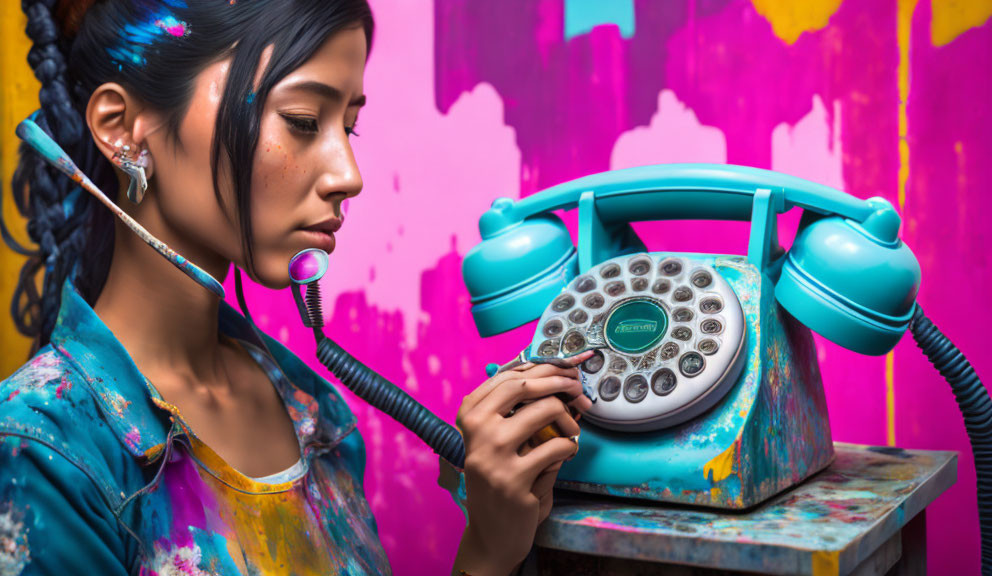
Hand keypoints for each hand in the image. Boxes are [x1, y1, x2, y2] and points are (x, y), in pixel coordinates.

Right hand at [452, 350, 593, 575]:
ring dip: (569, 420)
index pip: (507, 376)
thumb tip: (556, 375)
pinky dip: (570, 448)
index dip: (542, 366)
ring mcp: (492, 455)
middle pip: (524, 385)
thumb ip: (515, 410)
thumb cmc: (502, 478)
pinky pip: (557, 447)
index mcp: (469, 416)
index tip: (565, 369)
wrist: (493, 533)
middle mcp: (476, 431)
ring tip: (572, 433)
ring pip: (545, 411)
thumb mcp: (497, 441)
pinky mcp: (513, 479)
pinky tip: (566, 455)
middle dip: (559, 381)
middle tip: (578, 390)